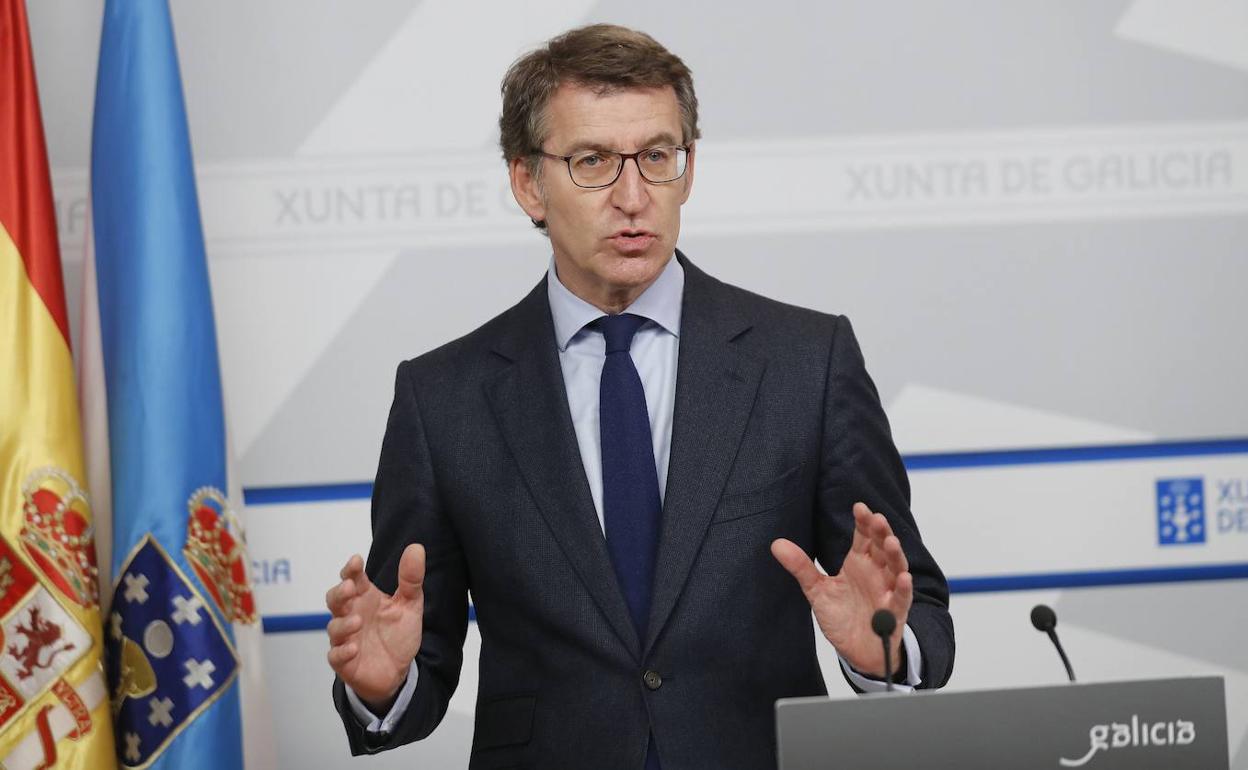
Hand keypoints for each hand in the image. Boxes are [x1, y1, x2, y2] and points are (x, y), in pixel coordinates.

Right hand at [326, 544, 424, 707]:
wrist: (399, 671)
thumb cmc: (398, 634)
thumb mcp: (410, 604)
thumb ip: (411, 578)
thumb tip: (416, 547)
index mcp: (365, 598)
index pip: (352, 578)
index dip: (351, 569)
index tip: (356, 560)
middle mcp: (351, 614)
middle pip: (335, 599)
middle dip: (339, 592)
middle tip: (349, 587)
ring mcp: (346, 638)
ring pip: (334, 627)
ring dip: (343, 624)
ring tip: (358, 620)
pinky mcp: (344, 662)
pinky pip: (336, 656)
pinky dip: (343, 652)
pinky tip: (354, 648)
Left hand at [771, 502, 912, 677]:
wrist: (856, 649)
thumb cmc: (842, 616)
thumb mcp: (817, 590)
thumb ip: (801, 567)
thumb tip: (776, 544)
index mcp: (859, 563)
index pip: (864, 537)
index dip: (864, 522)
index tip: (859, 507)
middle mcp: (876, 573)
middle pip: (882, 547)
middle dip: (881, 532)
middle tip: (877, 518)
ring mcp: (886, 591)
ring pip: (896, 568)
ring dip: (895, 555)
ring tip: (891, 542)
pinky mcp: (893, 613)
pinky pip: (900, 599)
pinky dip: (902, 588)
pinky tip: (902, 578)